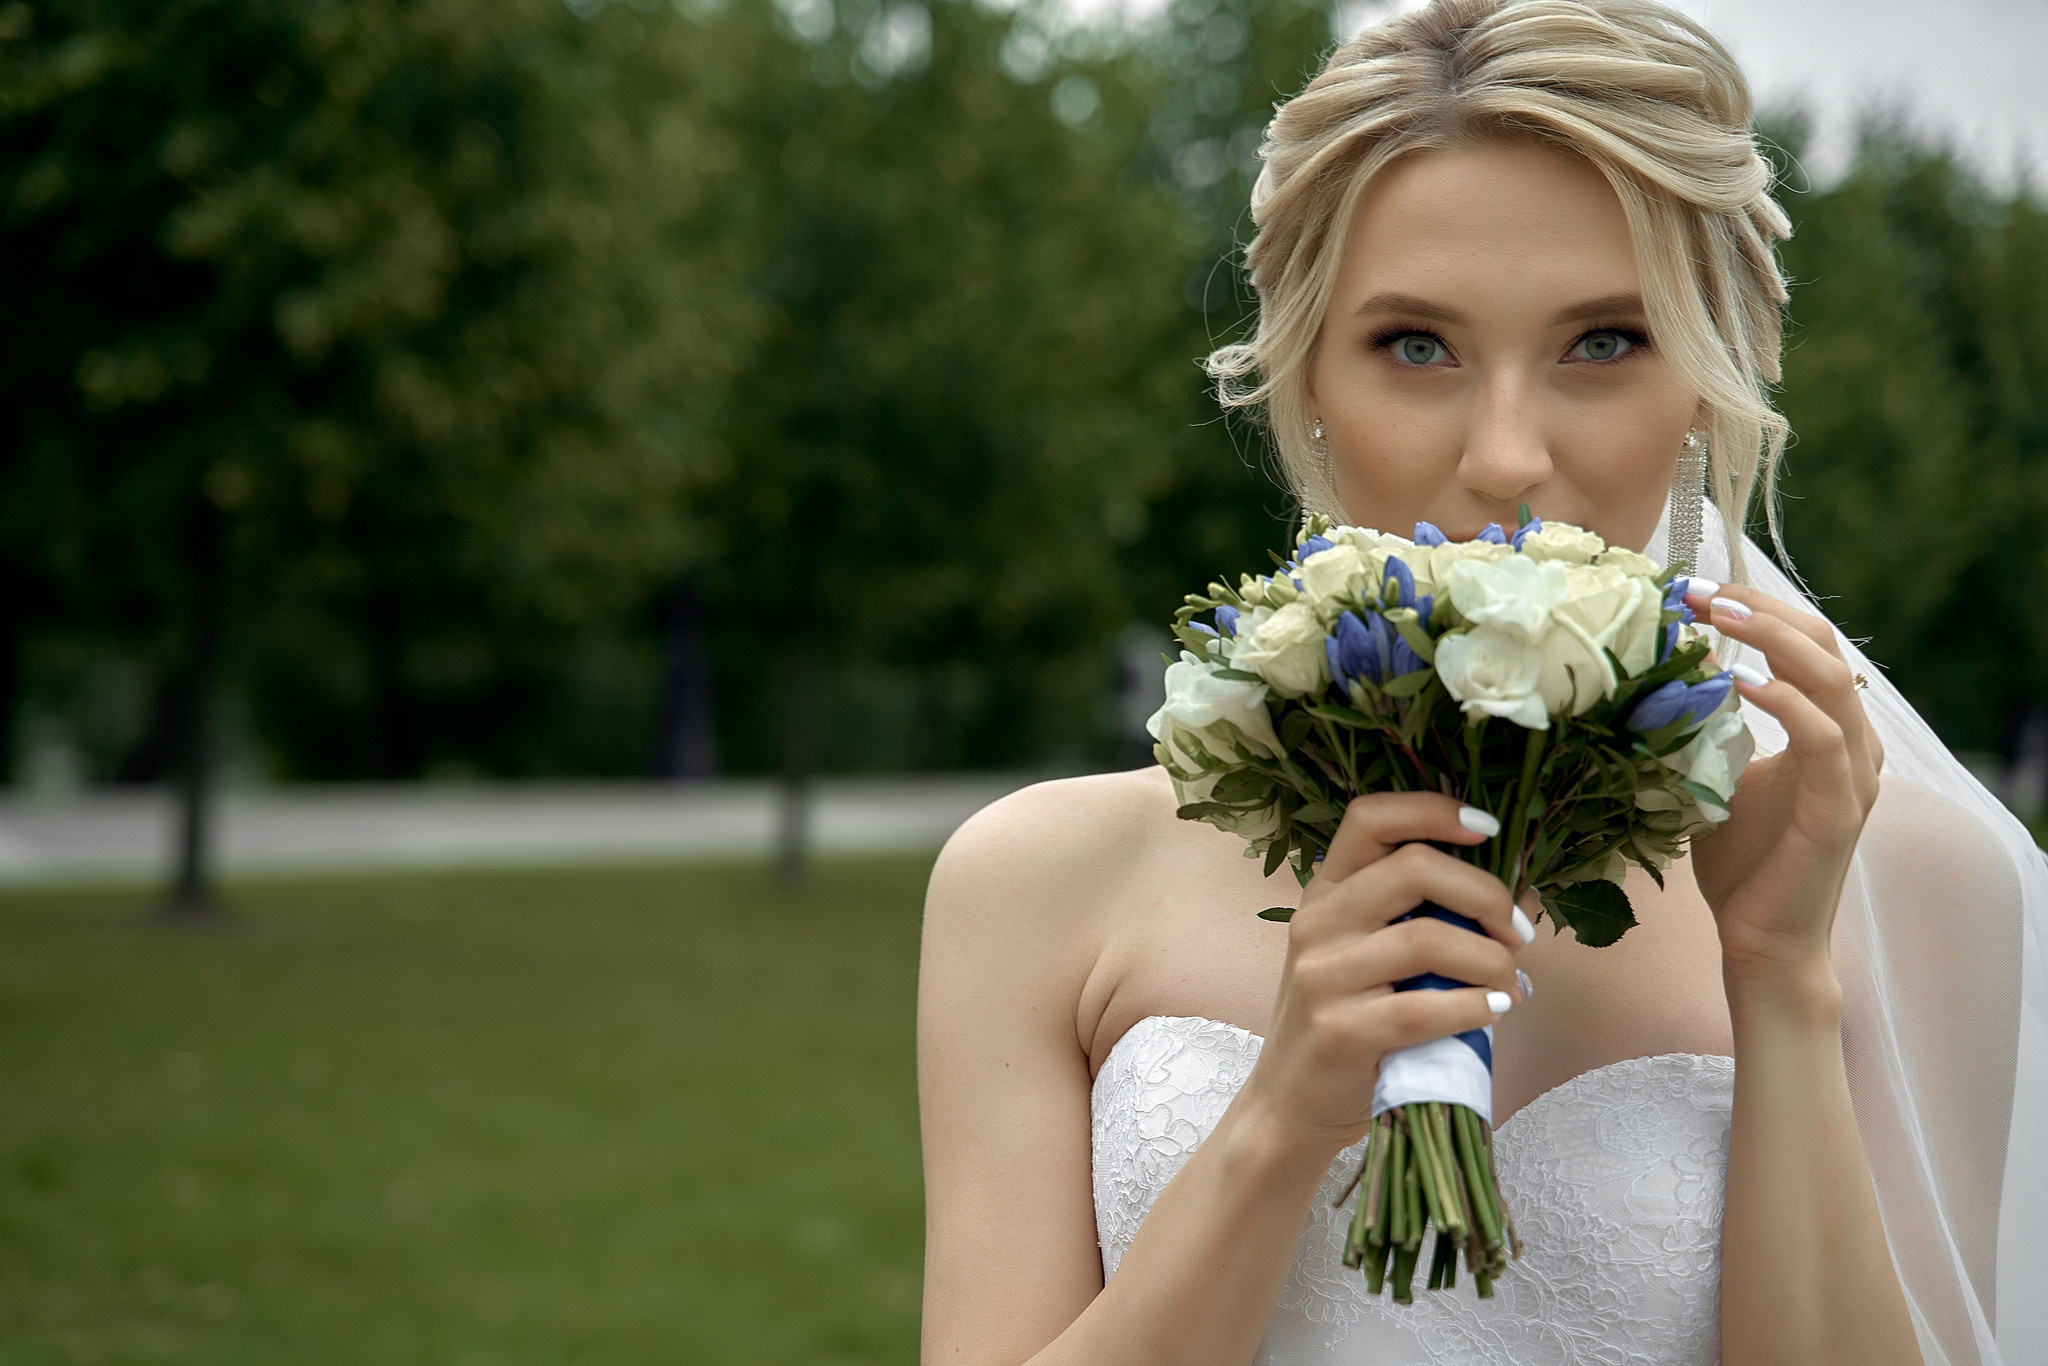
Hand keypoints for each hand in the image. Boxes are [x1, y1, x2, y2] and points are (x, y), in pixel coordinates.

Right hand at [1241, 792, 1529, 1158]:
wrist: (1292, 1102)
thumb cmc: (1348, 1020)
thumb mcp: (1366, 954)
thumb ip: (1420, 916)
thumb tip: (1514, 898)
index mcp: (1325, 889)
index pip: (1370, 818)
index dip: (1433, 811)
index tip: (1489, 830)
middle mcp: (1317, 922)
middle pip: (1414, 868)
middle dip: (1486, 895)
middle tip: (1517, 934)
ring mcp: (1321, 976)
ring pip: (1429, 939)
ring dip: (1491, 962)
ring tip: (1510, 986)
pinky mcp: (1338, 1031)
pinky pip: (1425, 1008)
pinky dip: (1475, 1007)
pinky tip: (1493, 1012)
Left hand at [1683, 583, 1883, 981]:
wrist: (1760, 939)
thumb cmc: (1738, 861)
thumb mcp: (1713, 775)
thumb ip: (1702, 727)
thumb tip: (1649, 678)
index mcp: (1827, 727)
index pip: (1804, 641)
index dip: (1753, 606)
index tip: (1689, 589)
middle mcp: (1851, 742)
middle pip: (1823, 643)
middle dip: (1759, 607)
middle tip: (1696, 590)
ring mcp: (1852, 774)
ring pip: (1831, 678)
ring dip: (1772, 638)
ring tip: (1717, 616)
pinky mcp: (1840, 809)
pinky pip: (1823, 738)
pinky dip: (1784, 701)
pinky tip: (1738, 683)